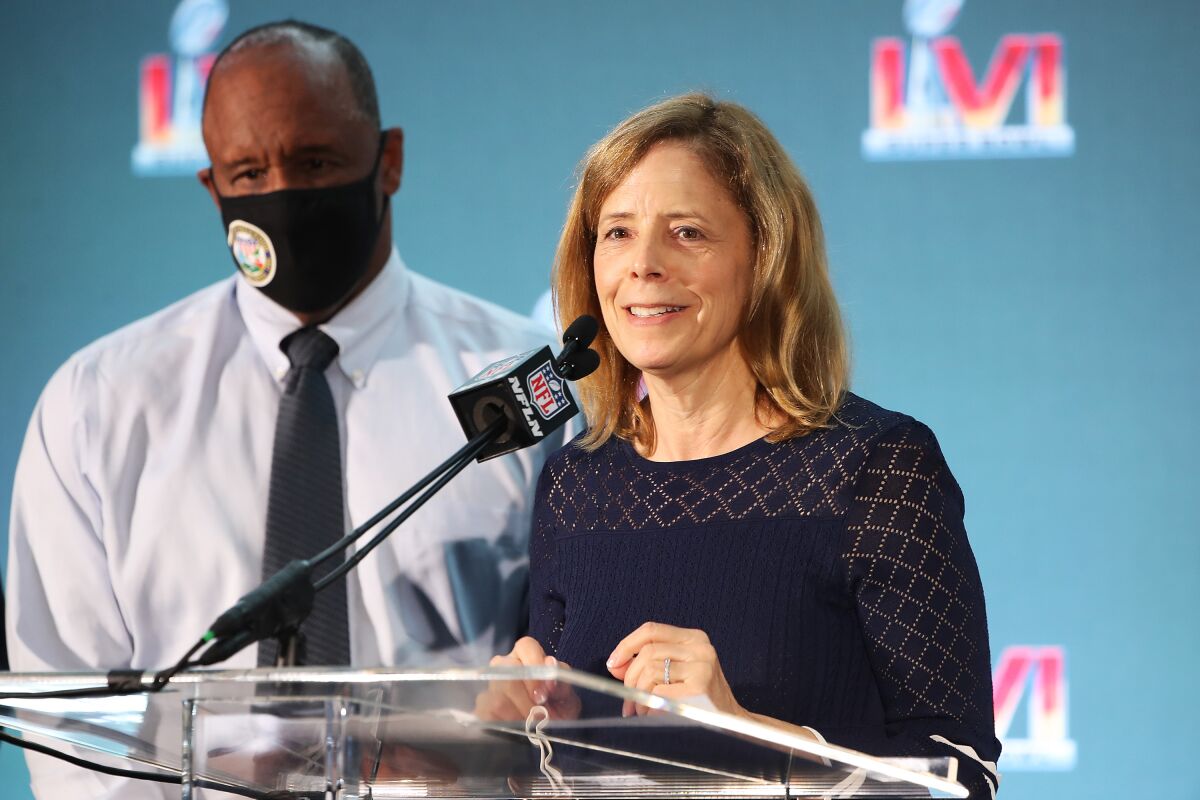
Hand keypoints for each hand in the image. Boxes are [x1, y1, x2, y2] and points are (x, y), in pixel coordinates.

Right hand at [473, 636, 579, 721]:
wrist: (546, 734)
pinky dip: (505, 724)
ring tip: (529, 724)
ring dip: (517, 715)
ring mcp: (491, 685)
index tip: (543, 692)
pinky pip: (488, 712)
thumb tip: (550, 665)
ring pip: (497, 696)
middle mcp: (505, 665)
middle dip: (525, 699)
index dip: (534, 664)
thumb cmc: (558, 709)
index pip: (526, 646)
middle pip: (507, 671)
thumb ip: (562, 683)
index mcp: (528, 656)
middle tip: (538, 715)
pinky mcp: (482, 706)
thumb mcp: (567, 699)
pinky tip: (515, 728)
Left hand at [607, 621, 743, 717]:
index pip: (651, 630)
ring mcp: (702, 665)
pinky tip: (654, 714)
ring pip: (649, 671)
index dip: (627, 645)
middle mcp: (700, 647)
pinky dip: (648, 705)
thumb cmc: (701, 699)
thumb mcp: (678, 672)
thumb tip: (616, 664)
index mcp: (694, 638)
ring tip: (642, 710)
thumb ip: (648, 663)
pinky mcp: (700, 686)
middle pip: (647, 653)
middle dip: (630, 679)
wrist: (732, 724)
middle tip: (628, 700)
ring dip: (638, 695)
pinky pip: (658, 692)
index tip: (613, 663)